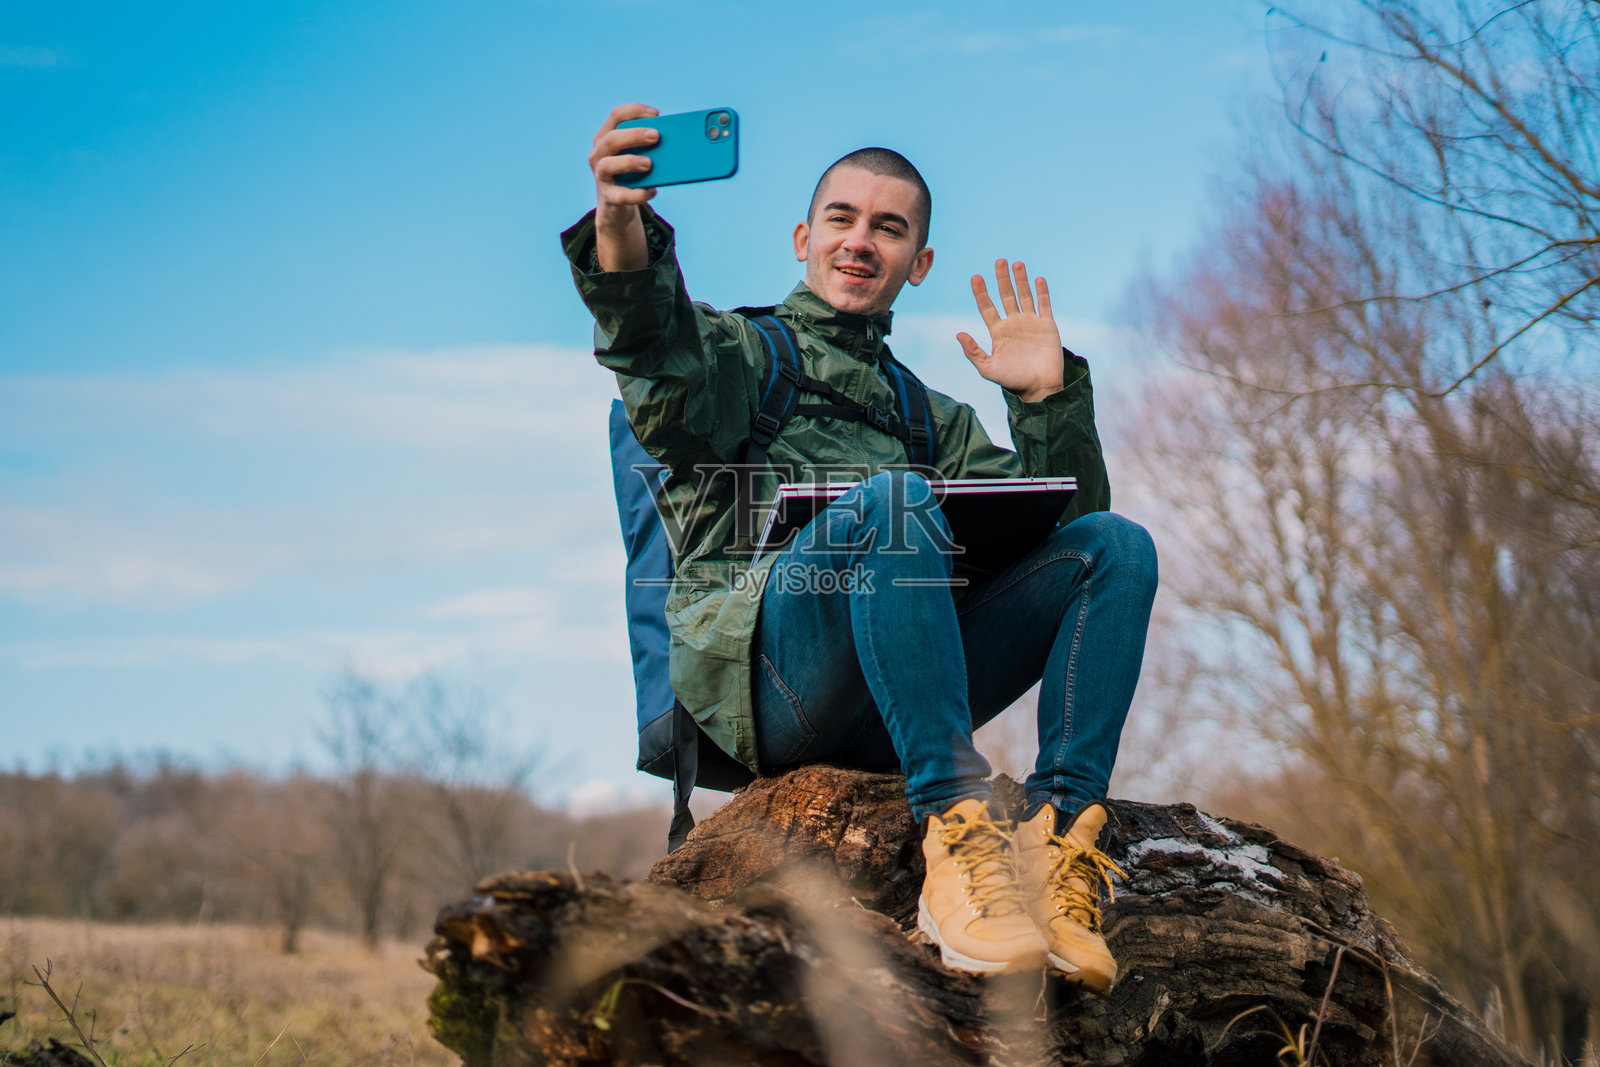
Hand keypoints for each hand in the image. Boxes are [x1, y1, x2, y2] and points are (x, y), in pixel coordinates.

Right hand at [588, 104, 659, 270]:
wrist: (615, 206)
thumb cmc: (630, 174)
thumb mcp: (637, 155)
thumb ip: (648, 146)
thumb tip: (676, 142)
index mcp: (606, 137)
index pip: (616, 116)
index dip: (635, 111)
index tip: (656, 114)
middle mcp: (598, 154)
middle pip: (611, 139)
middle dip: (634, 135)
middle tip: (656, 136)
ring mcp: (600, 176)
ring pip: (608, 165)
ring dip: (630, 162)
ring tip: (649, 164)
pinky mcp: (608, 197)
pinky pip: (621, 196)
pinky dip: (638, 194)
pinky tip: (653, 191)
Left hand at [956, 260, 1064, 402]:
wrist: (1039, 388)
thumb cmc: (1012, 380)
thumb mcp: (987, 368)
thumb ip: (973, 352)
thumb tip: (958, 333)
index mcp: (998, 332)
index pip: (987, 307)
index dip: (981, 292)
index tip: (976, 277)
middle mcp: (1013, 324)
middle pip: (1006, 296)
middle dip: (1002, 279)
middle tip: (999, 261)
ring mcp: (1031, 323)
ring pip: (1024, 296)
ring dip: (1021, 280)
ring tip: (1016, 264)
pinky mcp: (1047, 326)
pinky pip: (1044, 304)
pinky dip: (1042, 292)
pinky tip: (1038, 279)